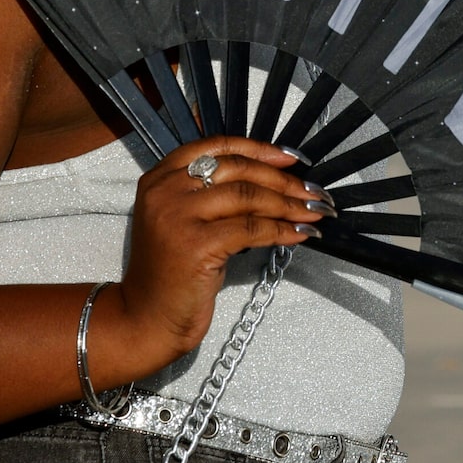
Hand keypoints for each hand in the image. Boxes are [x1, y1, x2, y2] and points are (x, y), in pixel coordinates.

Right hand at [101, 137, 333, 376]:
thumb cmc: (174, 272)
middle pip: (237, 169)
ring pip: (247, 196)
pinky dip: (282, 230)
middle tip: (313, 191)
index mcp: (161, 178)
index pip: (216, 146)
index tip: (291, 159)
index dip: (259, 149)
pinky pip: (251, 229)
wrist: (148, 317)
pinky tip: (300, 234)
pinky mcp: (196, 244)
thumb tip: (273, 180)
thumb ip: (213, 195)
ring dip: (289, 204)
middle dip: (283, 180)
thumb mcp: (186, 221)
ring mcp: (177, 216)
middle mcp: (165, 190)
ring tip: (314, 212)